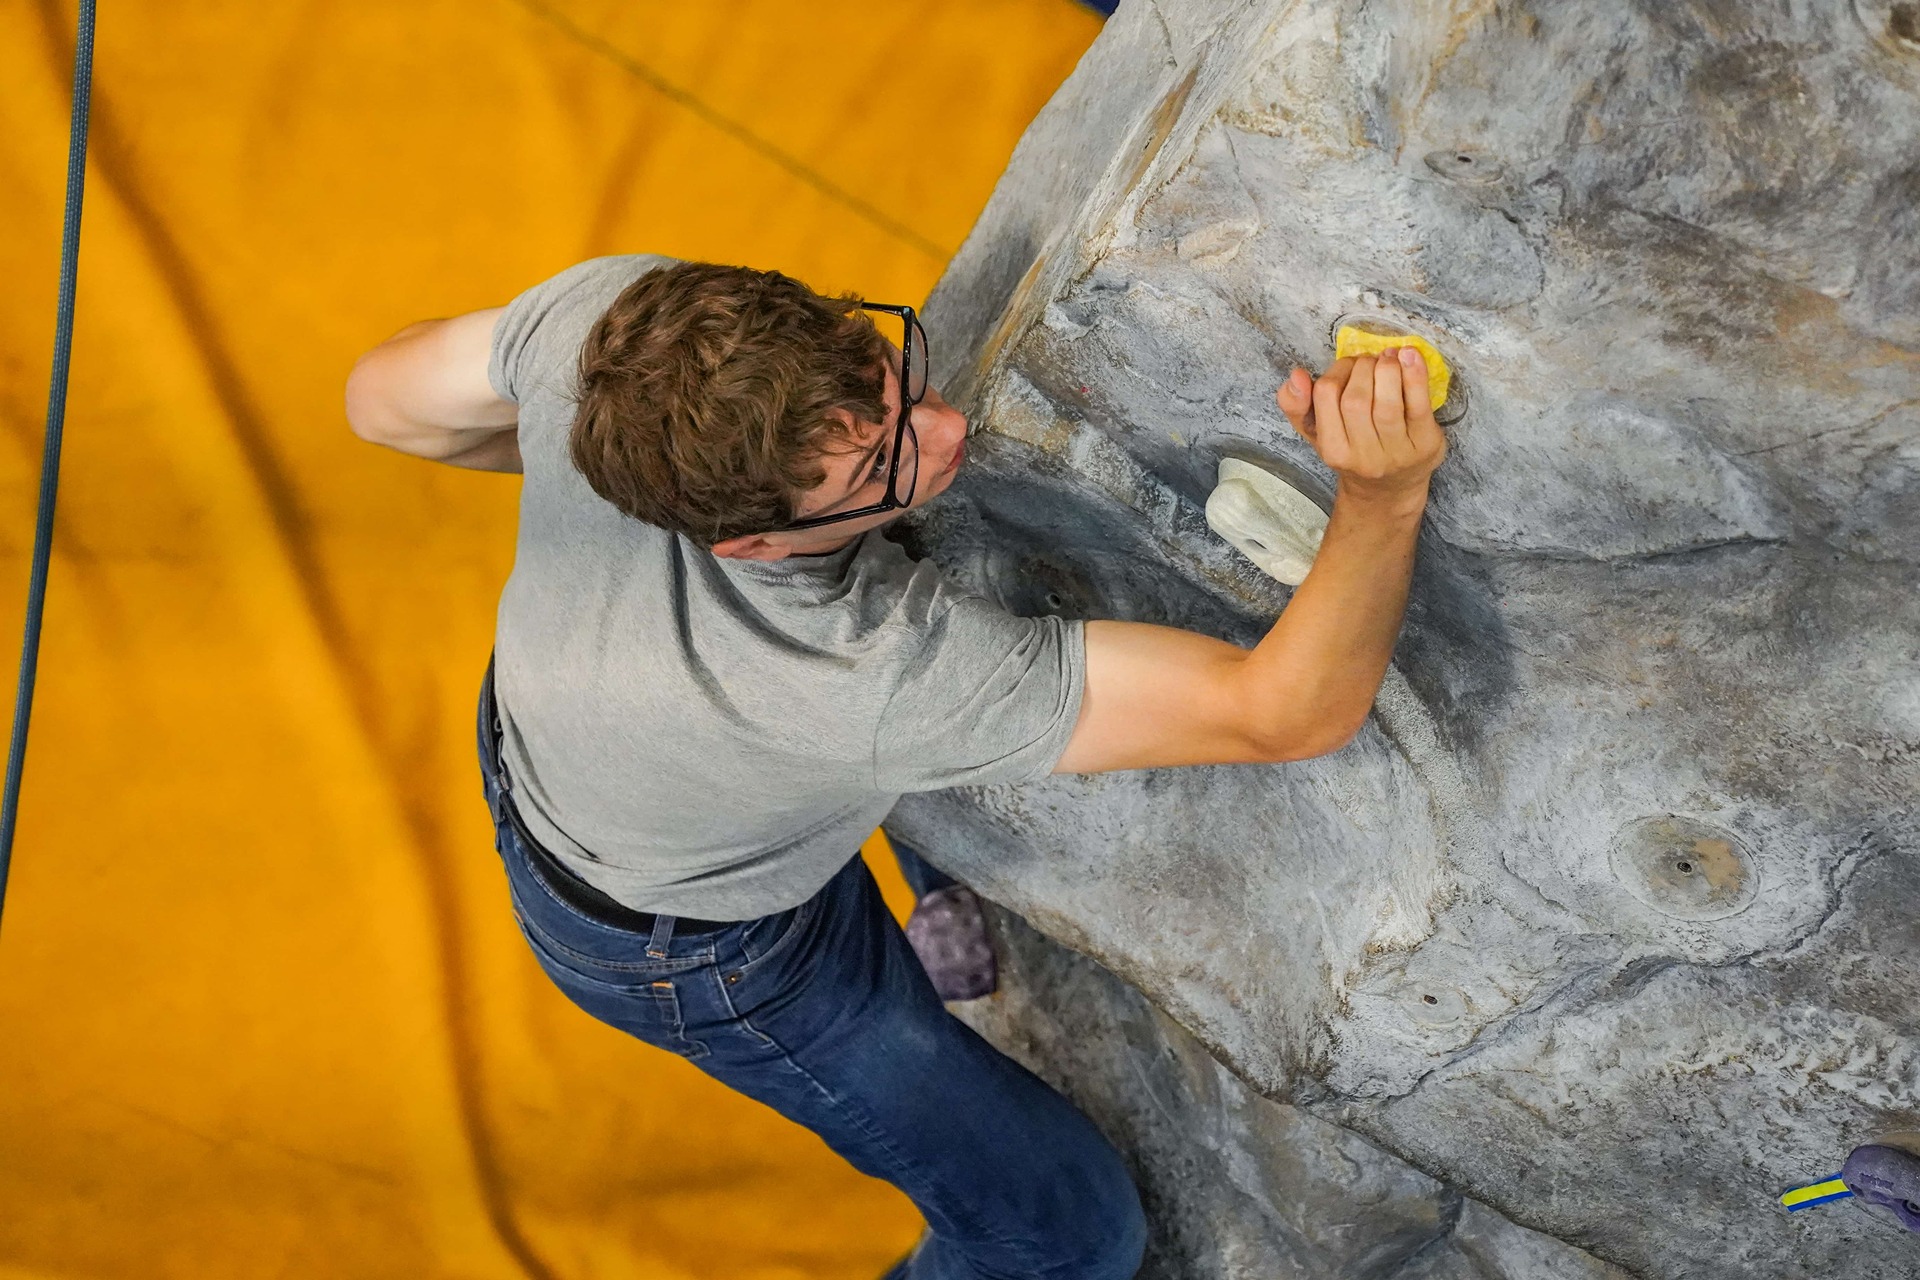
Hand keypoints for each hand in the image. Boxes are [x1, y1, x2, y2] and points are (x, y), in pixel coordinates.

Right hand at [1275, 349, 1446, 506]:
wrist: (1389, 490)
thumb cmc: (1352, 452)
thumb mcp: (1317, 434)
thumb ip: (1296, 405)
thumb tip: (1297, 375)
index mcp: (1333, 450)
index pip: (1326, 394)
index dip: (1338, 369)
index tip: (1349, 365)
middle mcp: (1363, 457)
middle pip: (1357, 398)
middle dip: (1364, 367)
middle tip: (1371, 361)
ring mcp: (1396, 453)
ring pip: (1387, 401)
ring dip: (1388, 368)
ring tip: (1388, 359)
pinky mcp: (1424, 445)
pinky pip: (1419, 404)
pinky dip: (1416, 373)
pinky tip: (1410, 355)